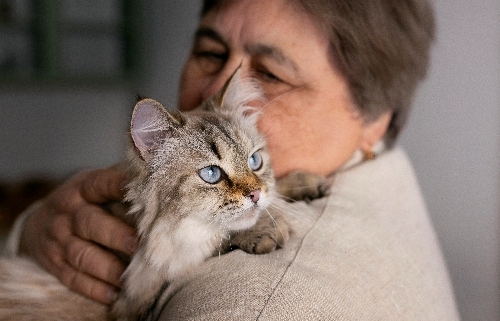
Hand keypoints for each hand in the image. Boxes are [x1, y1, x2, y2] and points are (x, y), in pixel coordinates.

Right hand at [18, 167, 137, 304]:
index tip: (138, 190)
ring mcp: (59, 239)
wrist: (38, 224)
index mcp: (82, 188)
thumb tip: (158, 176)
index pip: (99, 183)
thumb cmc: (84, 201)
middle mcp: (68, 212)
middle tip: (139, 244)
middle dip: (115, 234)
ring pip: (82, 255)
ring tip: (129, 276)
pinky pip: (73, 279)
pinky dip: (94, 289)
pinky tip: (114, 294)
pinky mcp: (55, 264)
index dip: (117, 185)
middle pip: (90, 222)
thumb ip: (121, 181)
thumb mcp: (95, 184)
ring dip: (107, 267)